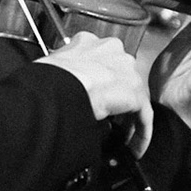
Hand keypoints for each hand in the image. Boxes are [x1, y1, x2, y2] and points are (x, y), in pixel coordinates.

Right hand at [37, 31, 153, 153]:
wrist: (57, 86)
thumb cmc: (46, 79)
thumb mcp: (50, 66)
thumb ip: (61, 71)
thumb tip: (57, 88)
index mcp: (89, 42)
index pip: (100, 61)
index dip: (98, 83)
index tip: (94, 98)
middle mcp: (112, 51)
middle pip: (121, 78)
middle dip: (117, 100)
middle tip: (109, 121)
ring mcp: (126, 70)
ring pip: (134, 97)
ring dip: (129, 120)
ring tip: (121, 139)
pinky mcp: (135, 93)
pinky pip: (144, 116)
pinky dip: (141, 134)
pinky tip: (134, 148)